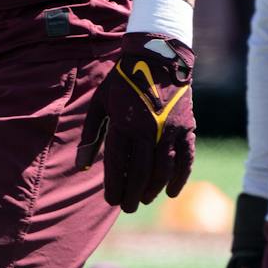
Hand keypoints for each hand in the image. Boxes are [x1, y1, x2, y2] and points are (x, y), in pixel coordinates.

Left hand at [76, 34, 195, 212]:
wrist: (157, 59)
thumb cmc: (122, 82)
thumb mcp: (100, 103)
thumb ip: (91, 134)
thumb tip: (81, 165)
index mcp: (122, 123)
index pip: (117, 163)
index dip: (114, 184)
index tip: (110, 200)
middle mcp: (147, 129)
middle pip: (140, 171)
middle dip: (133, 193)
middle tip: (127, 208)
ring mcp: (169, 130)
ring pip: (163, 169)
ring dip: (153, 189)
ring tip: (144, 200)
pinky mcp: (187, 129)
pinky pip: (185, 159)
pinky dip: (179, 178)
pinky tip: (171, 192)